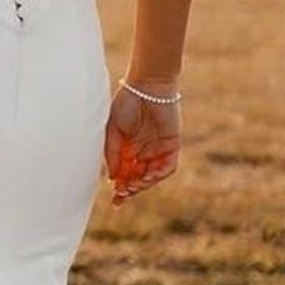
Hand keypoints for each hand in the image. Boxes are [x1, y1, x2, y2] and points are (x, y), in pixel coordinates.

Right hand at [104, 84, 181, 205]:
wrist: (146, 86)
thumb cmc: (126, 104)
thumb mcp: (112, 132)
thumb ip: (113, 155)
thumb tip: (113, 178)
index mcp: (128, 148)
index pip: (125, 174)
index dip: (120, 188)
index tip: (114, 199)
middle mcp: (143, 151)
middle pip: (138, 178)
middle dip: (130, 190)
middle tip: (121, 196)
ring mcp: (158, 149)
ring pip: (152, 175)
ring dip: (143, 184)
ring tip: (132, 188)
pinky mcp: (172, 145)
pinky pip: (167, 166)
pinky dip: (157, 175)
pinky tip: (146, 179)